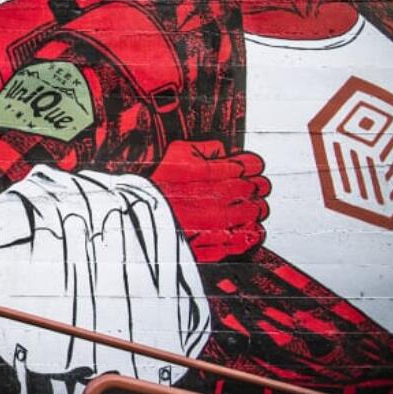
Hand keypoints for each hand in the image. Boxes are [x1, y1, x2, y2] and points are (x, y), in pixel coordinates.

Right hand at [150, 140, 269, 262]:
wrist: (134, 218)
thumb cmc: (151, 185)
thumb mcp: (174, 154)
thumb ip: (202, 149)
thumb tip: (221, 149)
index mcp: (213, 173)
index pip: (250, 165)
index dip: (253, 164)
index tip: (251, 167)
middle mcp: (220, 197)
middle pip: (257, 188)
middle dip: (258, 185)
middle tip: (254, 186)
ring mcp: (219, 223)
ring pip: (254, 214)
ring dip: (256, 209)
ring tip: (251, 207)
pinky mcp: (214, 245)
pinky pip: (243, 241)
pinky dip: (248, 234)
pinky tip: (245, 229)